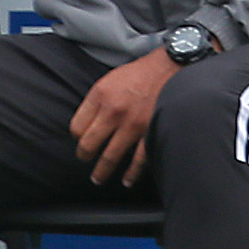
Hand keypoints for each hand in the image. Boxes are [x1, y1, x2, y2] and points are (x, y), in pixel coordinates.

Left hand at [71, 48, 178, 185]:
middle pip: (89, 144)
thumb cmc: (140, 74)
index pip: (77, 127)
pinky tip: (127, 180)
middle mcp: (114, 112)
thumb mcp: (109, 80)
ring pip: (110, 156)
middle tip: (85, 160)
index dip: (77, 136)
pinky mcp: (152, 133)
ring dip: (102, 171)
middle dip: (84, 156)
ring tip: (98, 178)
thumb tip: (86, 124)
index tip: (80, 140)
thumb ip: (96, 102)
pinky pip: (138, 160)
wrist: (172, 68)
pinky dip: (132, 173)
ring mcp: (133, 125)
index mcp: (100, 96)